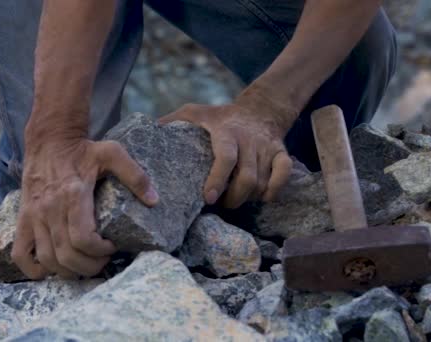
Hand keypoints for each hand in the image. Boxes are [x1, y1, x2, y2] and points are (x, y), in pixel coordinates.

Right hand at [12, 139, 158, 278]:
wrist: (49, 140)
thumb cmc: (83, 149)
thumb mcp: (113, 153)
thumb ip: (135, 175)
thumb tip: (154, 200)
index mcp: (73, 195)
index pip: (84, 239)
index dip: (101, 251)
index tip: (112, 246)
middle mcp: (50, 209)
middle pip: (67, 255)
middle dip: (90, 266)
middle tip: (103, 260)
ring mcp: (34, 216)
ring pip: (47, 259)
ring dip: (68, 271)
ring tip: (84, 264)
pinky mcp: (23, 219)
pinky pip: (20, 254)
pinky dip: (34, 269)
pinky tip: (52, 267)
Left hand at [158, 101, 293, 208]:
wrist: (260, 108)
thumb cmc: (220, 116)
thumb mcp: (195, 112)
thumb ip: (173, 122)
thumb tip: (146, 134)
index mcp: (227, 132)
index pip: (226, 157)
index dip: (218, 179)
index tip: (208, 198)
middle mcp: (249, 140)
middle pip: (246, 178)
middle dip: (232, 198)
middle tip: (220, 203)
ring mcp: (267, 148)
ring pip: (261, 182)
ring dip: (248, 198)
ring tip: (234, 200)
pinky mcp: (282, 153)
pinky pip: (284, 174)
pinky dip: (274, 189)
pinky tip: (262, 197)